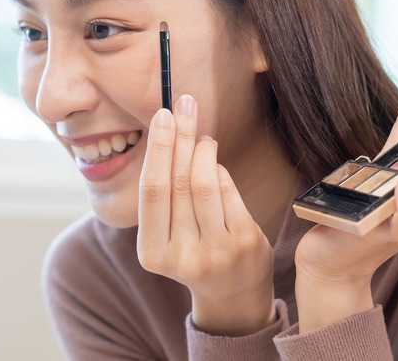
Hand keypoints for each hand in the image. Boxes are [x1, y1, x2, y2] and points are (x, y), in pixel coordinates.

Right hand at [136, 95, 275, 336]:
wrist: (232, 292)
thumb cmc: (194, 250)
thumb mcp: (167, 235)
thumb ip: (164, 195)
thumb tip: (166, 132)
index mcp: (153, 254)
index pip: (152, 192)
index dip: (158, 149)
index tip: (162, 115)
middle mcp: (182, 256)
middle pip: (178, 183)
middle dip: (180, 137)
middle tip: (183, 105)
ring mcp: (217, 251)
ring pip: (205, 184)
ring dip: (203, 149)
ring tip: (201, 136)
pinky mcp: (245, 243)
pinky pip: (229, 192)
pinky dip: (219, 170)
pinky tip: (214, 161)